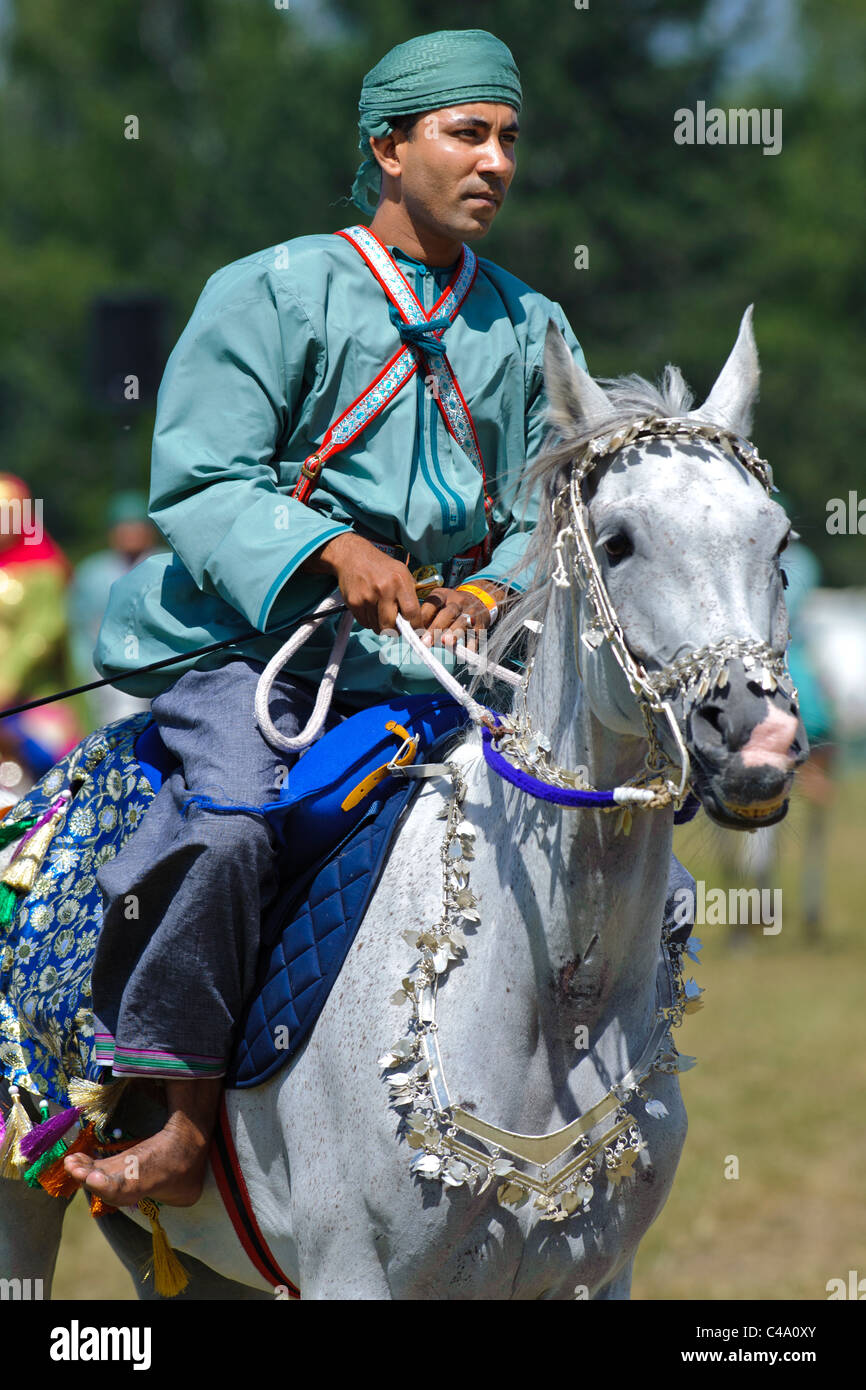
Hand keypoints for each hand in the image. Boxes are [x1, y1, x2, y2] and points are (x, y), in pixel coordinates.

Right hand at [301, 532, 423, 633]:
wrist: (353, 556)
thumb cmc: (381, 566)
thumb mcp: (402, 572)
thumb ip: (410, 593)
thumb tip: (418, 619)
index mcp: (400, 581)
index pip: (412, 613)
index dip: (415, 626)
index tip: (416, 630)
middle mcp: (384, 589)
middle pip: (391, 626)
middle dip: (395, 631)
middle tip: (396, 628)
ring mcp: (367, 597)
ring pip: (377, 627)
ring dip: (381, 626)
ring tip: (381, 614)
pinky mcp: (354, 602)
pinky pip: (365, 623)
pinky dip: (369, 621)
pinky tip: (370, 609)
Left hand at [418, 584, 503, 649]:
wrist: (479, 599)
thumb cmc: (450, 606)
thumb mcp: (438, 602)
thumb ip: (426, 615)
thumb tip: (413, 635)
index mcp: (443, 595)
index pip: (432, 603)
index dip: (422, 617)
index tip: (414, 630)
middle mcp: (458, 602)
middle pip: (448, 613)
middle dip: (436, 628)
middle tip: (426, 642)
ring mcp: (471, 613)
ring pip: (462, 623)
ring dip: (454, 634)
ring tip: (446, 643)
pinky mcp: (481, 625)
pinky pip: (475, 636)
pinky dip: (470, 646)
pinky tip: (463, 654)